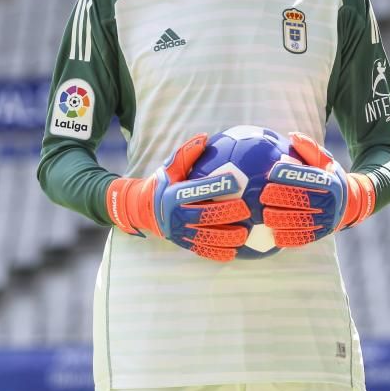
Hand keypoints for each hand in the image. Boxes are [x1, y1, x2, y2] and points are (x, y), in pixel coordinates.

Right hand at [105, 134, 250, 261]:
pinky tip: (235, 252)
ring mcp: (179, 232)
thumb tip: (205, 137)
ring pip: (205, 237)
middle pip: (204, 215)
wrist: (142, 210)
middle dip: (226, 213)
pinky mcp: (183, 244)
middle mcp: (175, 215)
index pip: (197, 189)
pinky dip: (217, 253)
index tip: (236, 180)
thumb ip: (186, 153)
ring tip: (245, 234)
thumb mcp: (170, 167)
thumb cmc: (163, 183)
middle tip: (247, 209)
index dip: (216, 185)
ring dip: (226, 237)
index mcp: (172, 195)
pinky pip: (202, 250)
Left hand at [260, 132, 375, 247]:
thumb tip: (292, 134)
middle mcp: (330, 202)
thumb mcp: (325, 160)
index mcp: (331, 183)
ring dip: (280, 219)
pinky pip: (301, 238)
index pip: (308, 178)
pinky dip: (286, 237)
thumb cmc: (328, 177)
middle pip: (302, 200)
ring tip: (264, 214)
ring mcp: (326, 221)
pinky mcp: (319, 235)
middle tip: (263, 195)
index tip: (272, 172)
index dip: (289, 175)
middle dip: (280, 198)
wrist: (348, 204)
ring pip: (300, 222)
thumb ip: (309, 148)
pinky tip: (272, 233)